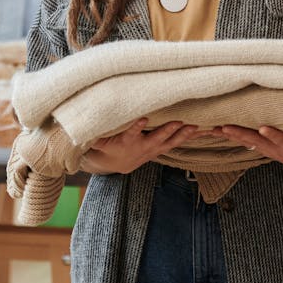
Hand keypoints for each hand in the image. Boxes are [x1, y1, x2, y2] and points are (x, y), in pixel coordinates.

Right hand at [80, 119, 201, 174]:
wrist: (118, 163)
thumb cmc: (108, 145)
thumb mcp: (98, 140)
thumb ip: (92, 133)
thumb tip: (78, 121)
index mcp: (127, 141)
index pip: (131, 133)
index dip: (136, 126)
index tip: (143, 118)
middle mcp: (143, 146)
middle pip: (157, 137)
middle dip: (168, 129)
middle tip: (179, 121)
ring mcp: (155, 148)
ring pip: (172, 141)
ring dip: (184, 134)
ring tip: (197, 127)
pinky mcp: (163, 147)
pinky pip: (179, 142)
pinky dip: (191, 137)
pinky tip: (204, 130)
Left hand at [216, 125, 282, 173]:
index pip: (282, 140)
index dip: (273, 135)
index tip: (263, 129)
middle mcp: (276, 148)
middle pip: (256, 140)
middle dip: (240, 133)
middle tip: (225, 127)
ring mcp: (266, 149)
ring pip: (246, 140)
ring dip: (230, 134)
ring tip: (213, 128)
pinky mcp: (261, 147)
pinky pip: (243, 140)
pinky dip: (229, 135)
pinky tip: (215, 129)